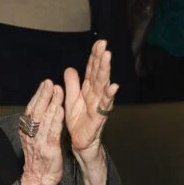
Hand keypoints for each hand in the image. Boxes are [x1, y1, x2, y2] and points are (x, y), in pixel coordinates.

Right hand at [19, 80, 64, 184]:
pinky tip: (60, 110)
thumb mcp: (34, 139)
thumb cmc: (39, 159)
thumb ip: (37, 124)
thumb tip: (43, 106)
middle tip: (50, 82)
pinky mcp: (49, 151)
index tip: (45, 83)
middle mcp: (30, 135)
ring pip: (44, 120)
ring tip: (58, 90)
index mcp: (26, 131)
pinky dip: (56, 120)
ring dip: (51, 103)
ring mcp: (39, 143)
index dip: (38, 95)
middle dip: (43, 95)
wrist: (38, 180)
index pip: (31, 110)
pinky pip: (52, 133)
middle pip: (36, 111)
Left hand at [64, 40, 119, 158]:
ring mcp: (98, 105)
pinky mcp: (99, 117)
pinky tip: (113, 86)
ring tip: (108, 57)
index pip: (92, 70)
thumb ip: (71, 84)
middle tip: (104, 45)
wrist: (79, 141)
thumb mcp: (70, 100)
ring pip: (102, 85)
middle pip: (98, 74)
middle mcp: (95, 94)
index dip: (95, 56)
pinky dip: (109, 95)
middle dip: (101, 59)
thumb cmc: (78, 121)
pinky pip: (104, 105)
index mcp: (88, 89)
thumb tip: (70, 68)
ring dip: (105, 71)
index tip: (99, 43)